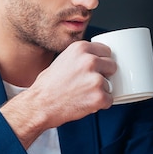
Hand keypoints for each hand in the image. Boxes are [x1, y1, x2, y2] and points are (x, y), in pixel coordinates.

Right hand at [0, 40, 115, 148]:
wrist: (40, 105)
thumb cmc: (47, 86)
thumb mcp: (62, 60)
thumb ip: (80, 57)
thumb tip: (97, 59)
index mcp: (80, 49)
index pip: (106, 51)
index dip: (101, 61)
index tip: (97, 67)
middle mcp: (89, 61)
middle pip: (112, 66)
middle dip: (104, 75)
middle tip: (88, 83)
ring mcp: (96, 79)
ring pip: (110, 84)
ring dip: (100, 91)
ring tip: (82, 94)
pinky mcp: (99, 96)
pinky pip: (109, 100)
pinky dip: (100, 104)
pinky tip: (85, 102)